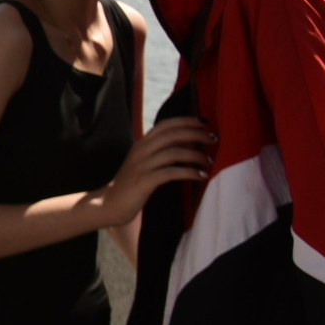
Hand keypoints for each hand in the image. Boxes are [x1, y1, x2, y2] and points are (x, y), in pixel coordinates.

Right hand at [93, 118, 213, 221]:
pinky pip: (171, 173)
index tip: (205, 123)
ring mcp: (142, 165)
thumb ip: (161, 151)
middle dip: (196, 135)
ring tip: (210, 162)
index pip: (165, 125)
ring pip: (173, 153)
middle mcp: (141, 151)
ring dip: (196, 156)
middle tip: (214, 140)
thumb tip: (189, 143)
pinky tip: (201, 176)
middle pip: (172, 135)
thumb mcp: (144, 163)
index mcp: (141, 144)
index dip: (186, 121)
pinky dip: (189, 173)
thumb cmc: (132, 184)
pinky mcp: (144, 181)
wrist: (109, 204)